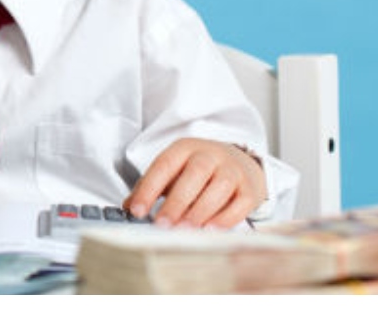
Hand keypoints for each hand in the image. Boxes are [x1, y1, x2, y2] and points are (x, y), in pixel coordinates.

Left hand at [123, 138, 265, 229]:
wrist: (240, 161)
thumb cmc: (198, 170)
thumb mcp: (173, 170)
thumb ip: (150, 187)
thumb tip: (128, 208)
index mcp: (185, 148)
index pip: (164, 165)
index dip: (149, 188)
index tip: (136, 211)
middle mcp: (210, 155)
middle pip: (195, 173)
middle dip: (177, 201)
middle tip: (162, 224)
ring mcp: (233, 170)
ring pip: (219, 188)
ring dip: (200, 211)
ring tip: (184, 230)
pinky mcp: (250, 189)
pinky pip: (240, 204)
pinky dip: (225, 219)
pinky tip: (209, 231)